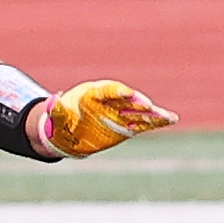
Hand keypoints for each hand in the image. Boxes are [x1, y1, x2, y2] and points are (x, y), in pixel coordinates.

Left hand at [38, 80, 177, 157]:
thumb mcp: (56, 118)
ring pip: (138, 111)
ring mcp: (119, 113)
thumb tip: (52, 101)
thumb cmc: (60, 122)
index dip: (117, 92)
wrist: (67, 132)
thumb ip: (56, 110)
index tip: (127, 93)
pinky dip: (157, 121)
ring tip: (168, 115)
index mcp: (92, 95)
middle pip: (126, 100)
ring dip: (153, 113)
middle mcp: (109, 102)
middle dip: (137, 102)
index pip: (107, 91)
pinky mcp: (126, 125)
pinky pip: (144, 122)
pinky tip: (171, 119)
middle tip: (148, 106)